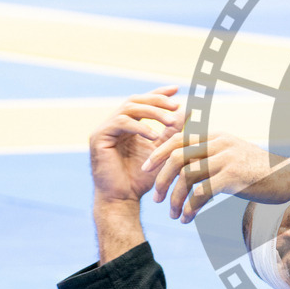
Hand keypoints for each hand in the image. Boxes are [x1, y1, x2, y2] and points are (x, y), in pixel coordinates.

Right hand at [90, 87, 183, 205]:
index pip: (143, 102)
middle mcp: (114, 124)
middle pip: (135, 100)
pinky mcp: (98, 137)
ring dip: (152, 112)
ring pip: (129, 108)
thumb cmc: (142, 178)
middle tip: (176, 105)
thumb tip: (190, 111)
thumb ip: (173, 130)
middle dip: (157, 100)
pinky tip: (154, 135)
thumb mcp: (162, 149)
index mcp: (127, 125)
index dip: (158, 93)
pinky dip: (139, 126)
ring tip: (171, 121)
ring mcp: (104, 129)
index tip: (177, 89)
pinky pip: (120, 122)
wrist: (123, 199)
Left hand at [143, 131, 283, 222]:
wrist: (288, 177)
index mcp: (216, 136)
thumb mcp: (232, 155)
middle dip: (161, 179)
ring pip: (187, 178)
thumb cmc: (258, 170)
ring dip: (175, 199)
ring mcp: (226, 160)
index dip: (158, 154)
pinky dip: (190, 208)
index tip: (147, 170)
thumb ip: (210, 156)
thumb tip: (185, 167)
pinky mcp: (233, 178)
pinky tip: (187, 218)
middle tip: (155, 197)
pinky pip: (201, 193)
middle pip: (177, 158)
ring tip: (172, 214)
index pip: (177, 140)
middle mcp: (219, 144)